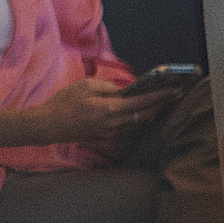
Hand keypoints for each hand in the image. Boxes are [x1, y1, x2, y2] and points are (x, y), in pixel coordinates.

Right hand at [35, 75, 169, 149]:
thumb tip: (124, 91)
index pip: (143, 102)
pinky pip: (127, 128)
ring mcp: (110, 132)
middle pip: (145, 115)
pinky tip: (141, 113)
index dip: (161, 96)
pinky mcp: (105, 136)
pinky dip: (137, 120)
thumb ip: (110, 88)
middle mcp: (115, 123)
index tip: (175, 90)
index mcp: (112, 109)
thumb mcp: (87, 86)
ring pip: (137, 123)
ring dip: (151, 113)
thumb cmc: (65, 102)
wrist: (48, 125)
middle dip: (161, 105)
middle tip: (174, 96)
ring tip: (162, 103)